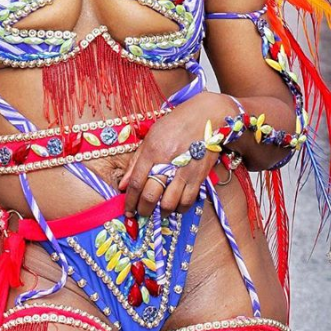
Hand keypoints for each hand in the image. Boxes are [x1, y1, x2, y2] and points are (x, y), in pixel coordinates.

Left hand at [120, 94, 220, 217]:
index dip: (129, 200)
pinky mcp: (199, 176)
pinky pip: (188, 201)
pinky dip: (179, 209)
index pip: (136, 182)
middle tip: (141, 213)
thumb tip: (122, 184)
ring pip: (169, 203)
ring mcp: (185, 171)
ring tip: (157, 211)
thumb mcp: (151, 136)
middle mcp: (167, 162)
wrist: (207, 116)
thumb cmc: (176, 124)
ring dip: (161, 212)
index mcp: (152, 150)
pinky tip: (174, 206)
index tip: (127, 210)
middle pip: (150, 196)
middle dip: (143, 210)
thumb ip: (136, 162)